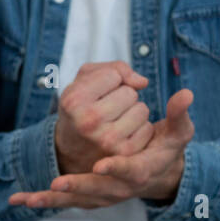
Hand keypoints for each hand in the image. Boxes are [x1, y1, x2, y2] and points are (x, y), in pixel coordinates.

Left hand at [11, 89, 194, 210]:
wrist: (160, 174)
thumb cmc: (168, 148)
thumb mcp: (179, 132)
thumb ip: (180, 114)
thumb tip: (186, 94)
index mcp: (143, 170)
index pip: (131, 171)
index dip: (118, 169)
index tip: (102, 165)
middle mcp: (122, 187)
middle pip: (99, 190)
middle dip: (78, 187)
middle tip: (58, 183)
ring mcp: (105, 195)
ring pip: (78, 200)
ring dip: (54, 200)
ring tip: (30, 198)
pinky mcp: (91, 197)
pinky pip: (65, 202)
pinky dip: (44, 201)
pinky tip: (19, 200)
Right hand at [52, 61, 152, 175]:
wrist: (71, 150)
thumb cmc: (82, 107)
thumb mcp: (85, 80)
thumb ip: (115, 68)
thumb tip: (143, 82)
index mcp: (74, 101)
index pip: (114, 75)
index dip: (110, 81)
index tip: (96, 94)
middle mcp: (89, 121)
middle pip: (130, 93)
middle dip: (122, 97)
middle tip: (106, 110)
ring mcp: (107, 139)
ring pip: (142, 110)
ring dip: (133, 112)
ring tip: (114, 122)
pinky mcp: (124, 153)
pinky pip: (148, 129)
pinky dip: (139, 129)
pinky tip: (122, 135)